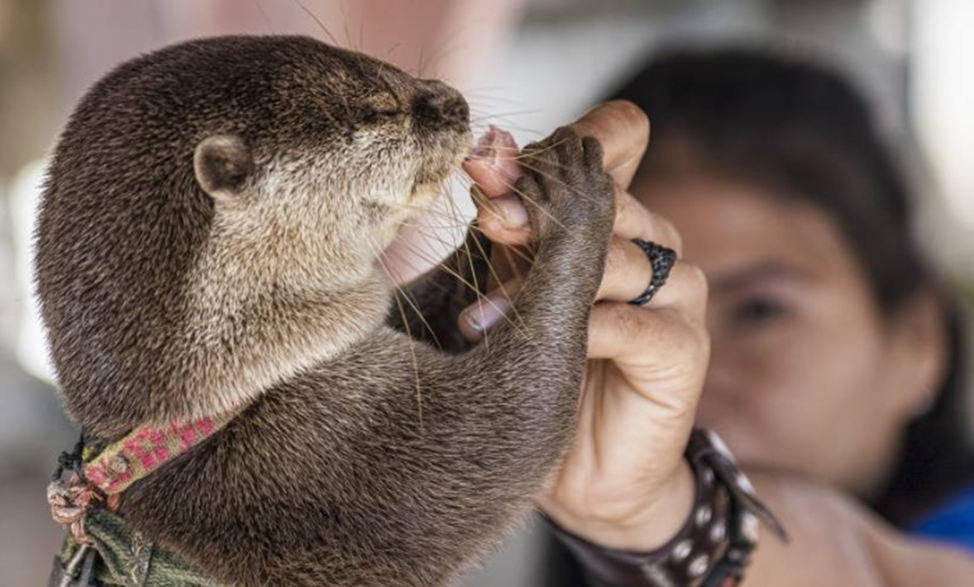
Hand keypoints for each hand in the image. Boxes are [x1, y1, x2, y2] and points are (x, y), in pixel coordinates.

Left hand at [461, 101, 709, 550]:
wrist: (577, 470)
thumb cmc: (537, 371)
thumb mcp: (515, 287)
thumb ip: (510, 231)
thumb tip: (484, 158)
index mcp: (614, 216)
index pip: (612, 141)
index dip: (559, 144)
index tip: (488, 163)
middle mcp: (653, 243)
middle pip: (610, 196)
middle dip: (538, 205)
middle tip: (485, 217)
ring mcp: (676, 295)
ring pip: (620, 257)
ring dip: (547, 280)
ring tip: (480, 317)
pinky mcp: (686, 349)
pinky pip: (633, 324)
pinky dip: (582, 332)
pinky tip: (536, 346)